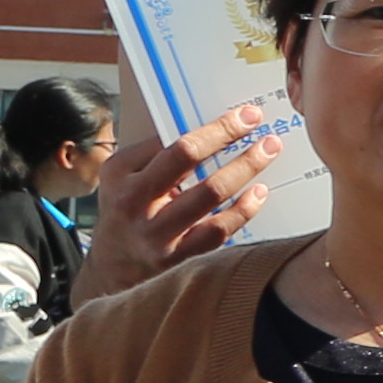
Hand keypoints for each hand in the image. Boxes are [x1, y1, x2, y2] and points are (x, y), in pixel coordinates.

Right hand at [80, 103, 289, 302]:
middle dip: (231, 138)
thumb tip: (214, 128)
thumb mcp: (124, 176)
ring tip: (268, 153)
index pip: (175, 144)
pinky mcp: (176, 258)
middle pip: (190, 161)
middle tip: (266, 134)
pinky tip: (259, 193)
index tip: (246, 116)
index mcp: (120, 174)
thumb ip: (158, 152)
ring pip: (210, 194)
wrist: (114, 265)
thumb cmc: (127, 208)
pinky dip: (243, 209)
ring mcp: (156, 234)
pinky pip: (218, 231)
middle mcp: (134, 203)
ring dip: (245, 169)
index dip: (217, 128)